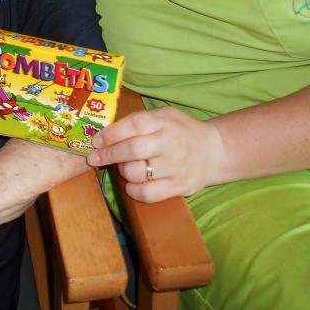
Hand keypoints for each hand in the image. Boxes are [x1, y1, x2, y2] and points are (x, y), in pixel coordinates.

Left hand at [85, 106, 224, 200]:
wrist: (215, 151)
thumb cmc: (182, 131)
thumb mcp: (165, 115)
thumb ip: (139, 120)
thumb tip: (106, 132)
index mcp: (165, 122)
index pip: (133, 125)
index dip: (110, 134)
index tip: (95, 141)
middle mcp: (170, 143)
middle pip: (132, 150)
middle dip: (108, 155)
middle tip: (94, 158)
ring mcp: (175, 167)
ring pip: (136, 173)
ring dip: (123, 171)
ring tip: (125, 167)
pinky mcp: (178, 187)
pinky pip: (146, 194)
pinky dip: (133, 190)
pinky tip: (132, 184)